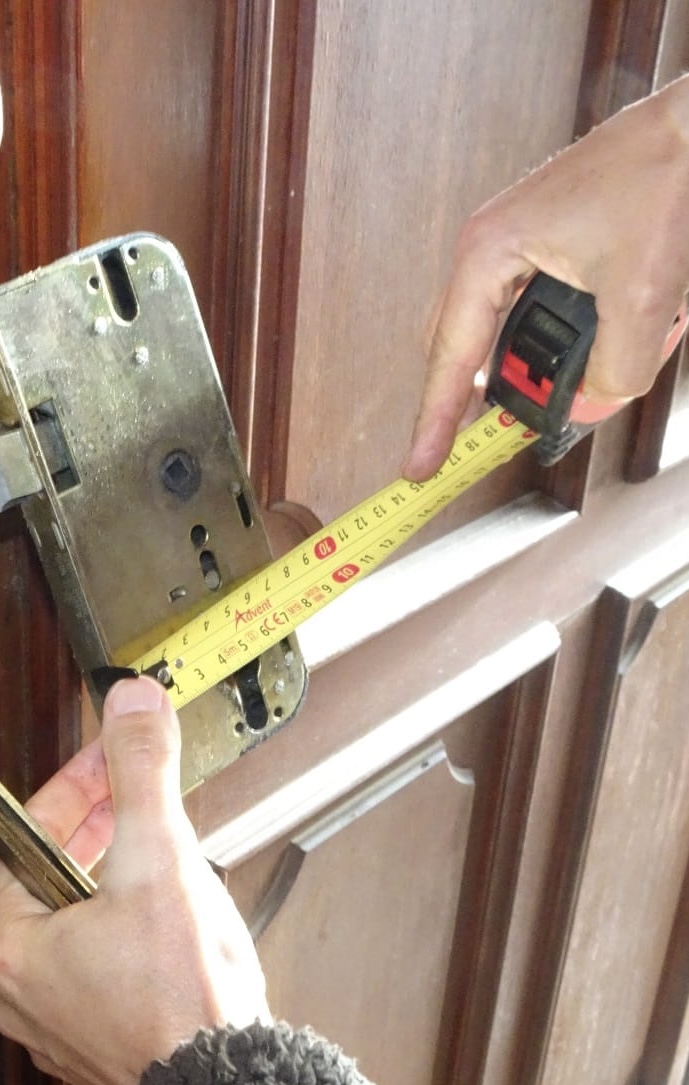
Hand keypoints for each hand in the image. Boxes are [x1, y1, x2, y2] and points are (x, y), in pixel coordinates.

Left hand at [0, 677, 270, 1084]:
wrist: (225, 1073)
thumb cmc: (180, 1001)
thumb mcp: (159, 861)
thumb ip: (141, 774)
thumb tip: (133, 709)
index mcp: (12, 942)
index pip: (24, 833)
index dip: (70, 782)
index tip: (106, 754)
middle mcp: (23, 978)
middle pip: (46, 866)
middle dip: (93, 814)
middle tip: (130, 784)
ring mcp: (58, 1001)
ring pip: (72, 902)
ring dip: (110, 855)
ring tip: (151, 830)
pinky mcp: (93, 1015)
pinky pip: (94, 938)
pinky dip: (122, 900)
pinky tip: (162, 891)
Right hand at [404, 74, 688, 479]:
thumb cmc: (661, 182)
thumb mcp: (640, 297)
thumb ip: (613, 369)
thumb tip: (593, 402)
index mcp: (488, 252)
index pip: (450, 357)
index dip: (434, 420)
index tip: (419, 465)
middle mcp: (491, 248)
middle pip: (461, 346)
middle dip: (480, 396)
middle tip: (493, 438)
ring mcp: (517, 245)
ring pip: (500, 331)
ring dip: (531, 364)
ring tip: (571, 383)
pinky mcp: (547, 245)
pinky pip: (532, 311)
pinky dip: (557, 339)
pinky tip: (597, 342)